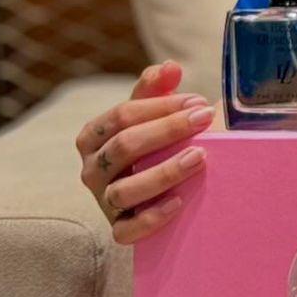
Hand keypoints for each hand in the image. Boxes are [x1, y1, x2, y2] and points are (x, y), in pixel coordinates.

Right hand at [75, 61, 215, 245]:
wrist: (149, 194)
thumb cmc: (150, 146)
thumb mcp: (149, 115)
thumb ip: (156, 90)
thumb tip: (170, 67)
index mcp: (93, 136)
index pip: (122, 115)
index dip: (161, 106)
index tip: (198, 102)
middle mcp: (91, 169)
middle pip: (124, 146)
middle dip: (167, 130)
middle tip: (205, 119)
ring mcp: (103, 201)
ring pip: (124, 190)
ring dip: (164, 172)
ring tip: (199, 157)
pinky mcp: (118, 229)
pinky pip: (127, 230)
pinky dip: (152, 218)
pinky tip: (180, 202)